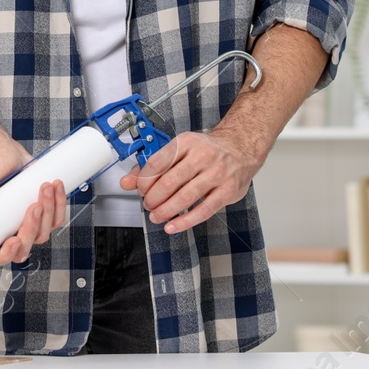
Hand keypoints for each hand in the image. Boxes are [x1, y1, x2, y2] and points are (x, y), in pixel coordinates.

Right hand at [0, 140, 65, 270]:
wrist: (6, 154)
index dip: (6, 255)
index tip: (14, 240)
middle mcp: (9, 234)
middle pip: (25, 247)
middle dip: (32, 228)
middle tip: (34, 206)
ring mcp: (28, 227)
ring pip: (43, 233)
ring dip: (48, 212)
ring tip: (45, 187)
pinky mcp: (44, 217)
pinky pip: (56, 219)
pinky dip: (59, 204)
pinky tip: (56, 187)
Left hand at [120, 130, 262, 233]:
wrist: (241, 148)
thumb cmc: (207, 150)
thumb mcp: (179, 149)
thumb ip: (152, 166)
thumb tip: (127, 182)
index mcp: (186, 142)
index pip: (157, 163)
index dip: (143, 181)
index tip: (139, 190)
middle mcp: (202, 156)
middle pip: (169, 182)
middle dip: (153, 198)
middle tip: (148, 204)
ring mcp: (217, 174)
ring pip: (185, 197)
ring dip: (165, 211)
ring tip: (156, 216)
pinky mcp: (227, 191)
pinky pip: (203, 210)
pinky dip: (185, 221)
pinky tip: (173, 226)